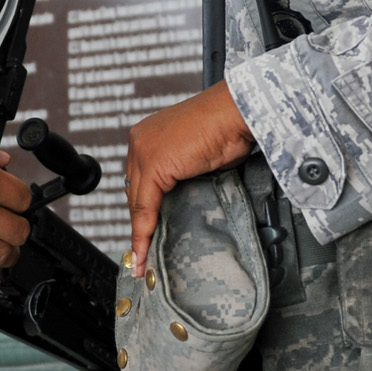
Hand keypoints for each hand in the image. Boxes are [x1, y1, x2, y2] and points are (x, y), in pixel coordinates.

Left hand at [125, 81, 256, 269]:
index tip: (142, 232)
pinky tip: (143, 250)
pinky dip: (143, 231)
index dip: (142, 208)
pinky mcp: (153, 164)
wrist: (237, 112)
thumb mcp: (198, 155)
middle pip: (134, 191)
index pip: (139, 179)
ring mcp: (144, 150)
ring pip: (136, 201)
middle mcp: (141, 139)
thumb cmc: (228, 127)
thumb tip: (183, 195)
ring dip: (139, 232)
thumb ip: (183, 172)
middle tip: (142, 251)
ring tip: (141, 258)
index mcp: (149, 133)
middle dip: (139, 223)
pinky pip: (144, 206)